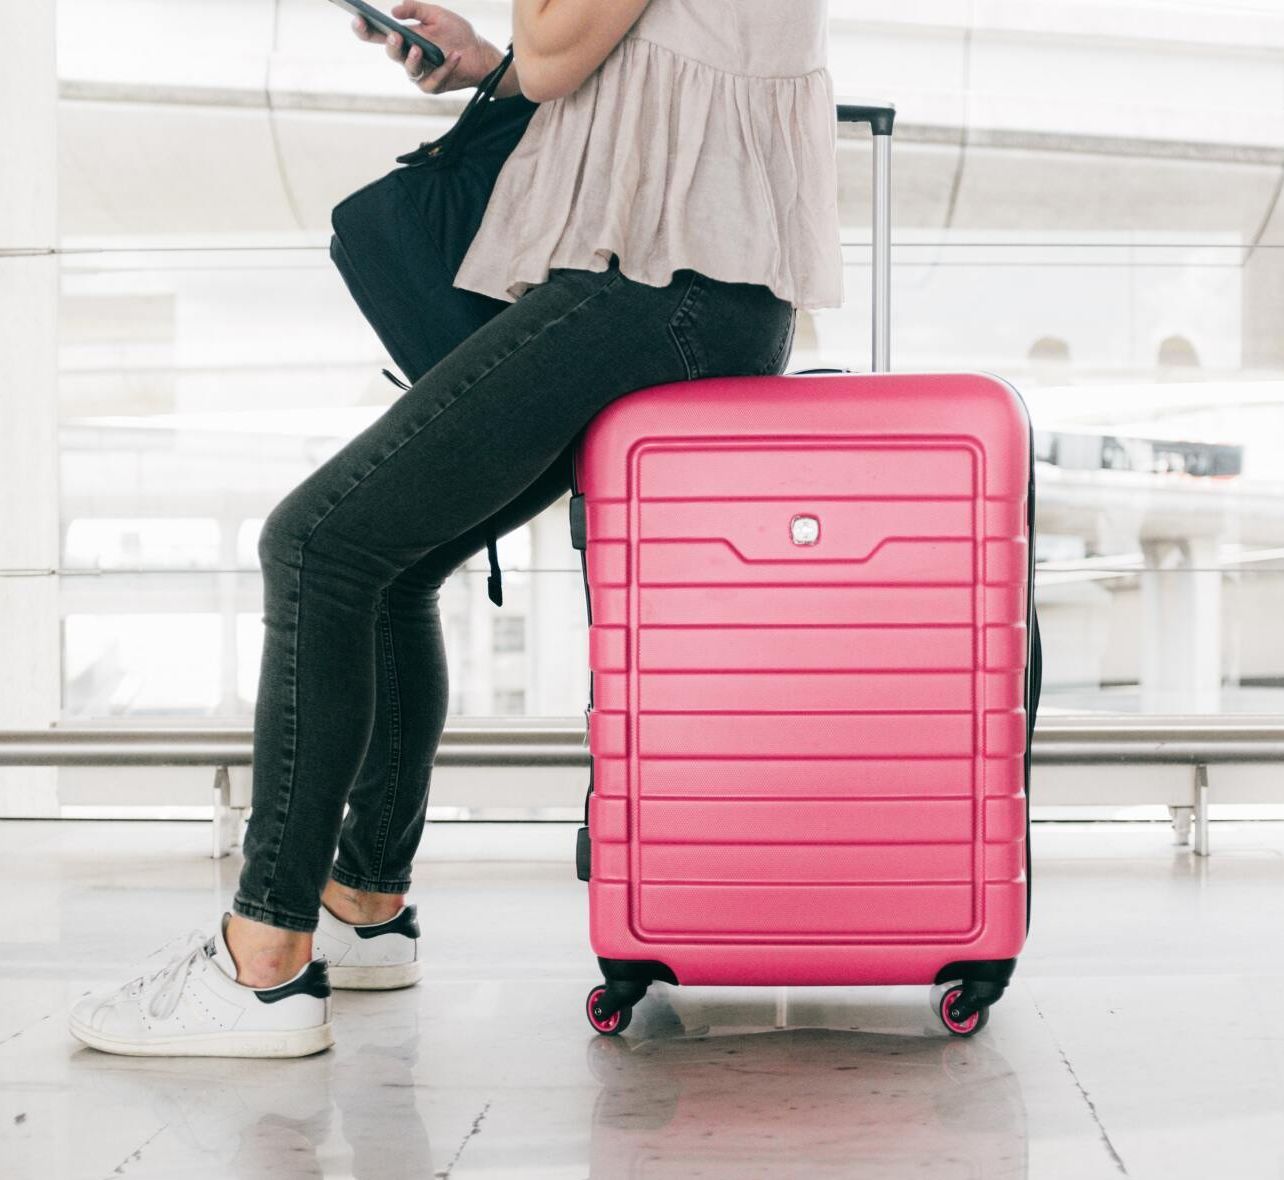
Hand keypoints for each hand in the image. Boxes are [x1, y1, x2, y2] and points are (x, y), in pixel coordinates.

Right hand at [351, 2, 502, 94]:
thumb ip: (416, 9)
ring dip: (413, 60)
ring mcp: (420, 74)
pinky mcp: (433, 86)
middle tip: (396, 36)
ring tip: (419, 48)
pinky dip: (445, 68)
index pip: (378, 35)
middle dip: (392, 45)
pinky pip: (434, 80)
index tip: (358, 19)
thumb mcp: (436, 14)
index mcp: (404, 38)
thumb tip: (394, 11)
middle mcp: (408, 57)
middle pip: (392, 53)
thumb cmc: (457, 33)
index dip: (365, 30)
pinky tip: (454, 56)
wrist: (479, 53)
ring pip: (410, 70)